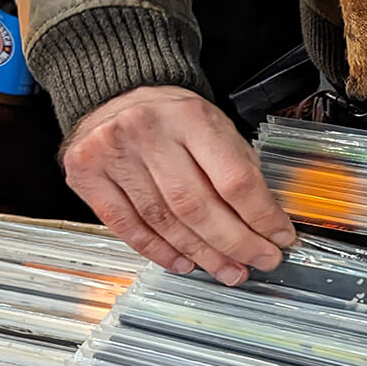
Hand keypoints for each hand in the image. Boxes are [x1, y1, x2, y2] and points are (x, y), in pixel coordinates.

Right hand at [61, 86, 296, 284]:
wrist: (116, 95)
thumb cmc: (173, 115)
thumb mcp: (214, 124)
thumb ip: (237, 166)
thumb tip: (265, 221)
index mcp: (192, 116)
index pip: (234, 178)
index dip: (261, 216)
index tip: (280, 237)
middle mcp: (149, 132)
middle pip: (198, 206)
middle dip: (235, 243)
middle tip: (260, 262)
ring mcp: (114, 154)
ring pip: (164, 222)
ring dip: (201, 254)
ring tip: (227, 270)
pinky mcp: (87, 175)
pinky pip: (127, 227)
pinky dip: (159, 251)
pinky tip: (183, 262)